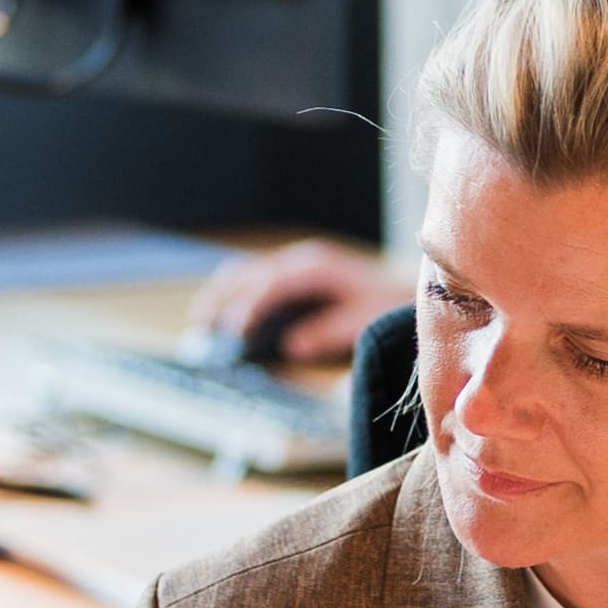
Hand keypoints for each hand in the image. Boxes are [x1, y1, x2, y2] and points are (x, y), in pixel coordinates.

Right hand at [188, 237, 409, 373]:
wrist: (406, 287)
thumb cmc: (388, 303)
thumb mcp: (363, 320)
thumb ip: (328, 332)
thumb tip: (292, 346)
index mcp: (315, 267)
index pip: (270, 284)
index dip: (249, 307)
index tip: (235, 331)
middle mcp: (300, 260)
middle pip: (247, 274)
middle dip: (221, 299)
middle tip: (200, 328)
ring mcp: (295, 265)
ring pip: (245, 274)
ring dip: (220, 296)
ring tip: (200, 323)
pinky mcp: (294, 276)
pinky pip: (255, 281)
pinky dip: (234, 296)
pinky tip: (224, 319)